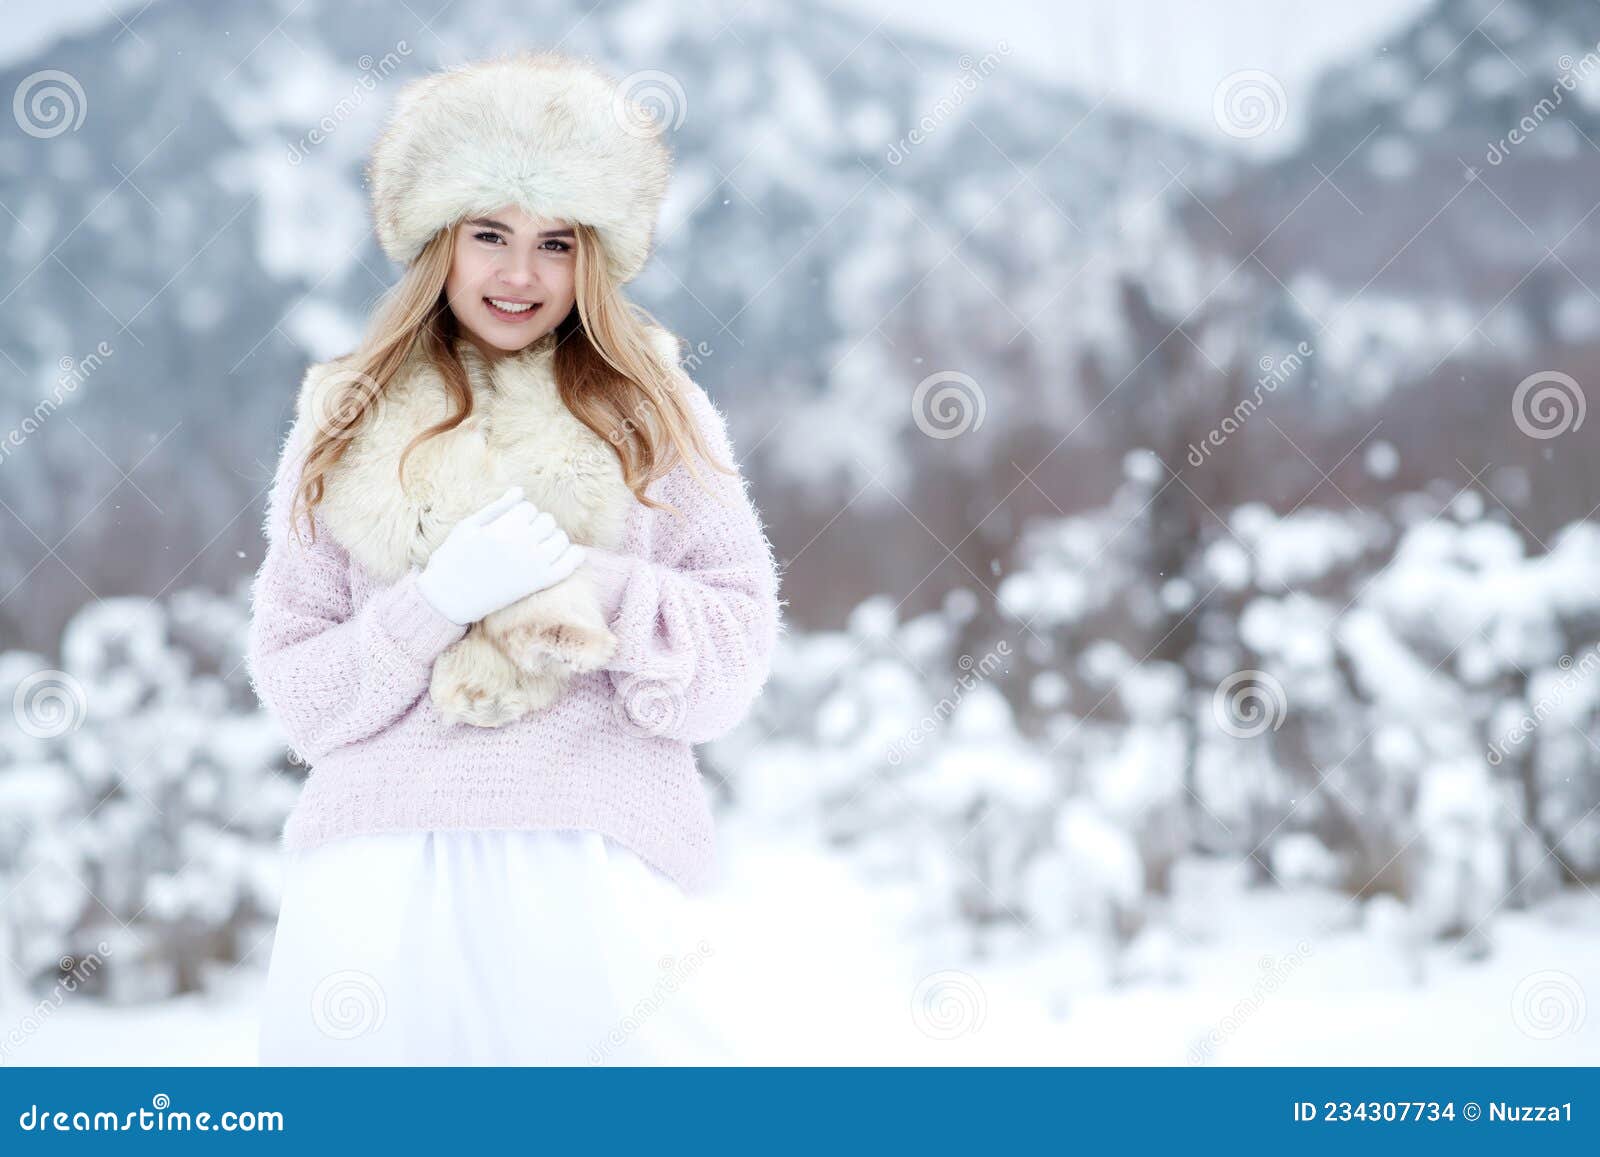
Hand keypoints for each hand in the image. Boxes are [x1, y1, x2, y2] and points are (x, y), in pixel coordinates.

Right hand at [415, 486, 584, 624]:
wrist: (448, 598)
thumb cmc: (454, 557)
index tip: (508, 523)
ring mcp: (533, 566)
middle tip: (521, 534)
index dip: (519, 513)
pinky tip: (568, 553)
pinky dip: (574, 556)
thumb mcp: (469, 525)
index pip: (529, 507)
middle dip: (536, 523)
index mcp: (503, 528)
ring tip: (537, 545)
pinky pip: (569, 566)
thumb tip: (520, 490)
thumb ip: (498, 506)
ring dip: (553, 537)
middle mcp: (521, 545)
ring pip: (561, 538)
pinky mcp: (538, 584)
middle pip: (547, 520)